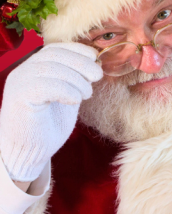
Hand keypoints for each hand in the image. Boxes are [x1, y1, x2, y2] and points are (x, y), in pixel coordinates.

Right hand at [0, 42, 102, 181]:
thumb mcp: (67, 97)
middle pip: (55, 55)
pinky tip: (75, 101)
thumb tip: (95, 65)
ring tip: (86, 95)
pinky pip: (45, 85)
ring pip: (52, 69)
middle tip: (96, 77)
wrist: (30, 151)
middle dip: (81, 63)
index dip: (77, 50)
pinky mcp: (19, 97)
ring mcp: (20, 82)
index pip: (55, 48)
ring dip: (77, 80)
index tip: (95, 58)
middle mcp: (24, 71)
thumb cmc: (49, 126)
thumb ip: (75, 81)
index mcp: (35, 68)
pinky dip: (66, 90)